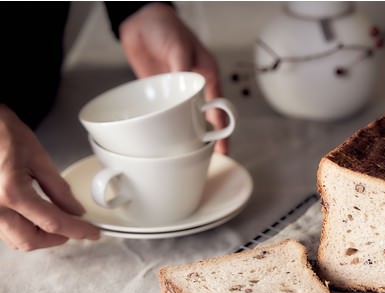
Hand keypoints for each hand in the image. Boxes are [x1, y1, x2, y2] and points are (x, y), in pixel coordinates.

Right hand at [0, 105, 99, 250]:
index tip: (92, 233)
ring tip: (57, 222)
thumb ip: (59, 189)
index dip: (77, 230)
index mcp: (12, 192)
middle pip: (30, 241)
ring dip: (39, 237)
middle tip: (75, 228)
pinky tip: (36, 219)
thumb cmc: (2, 133)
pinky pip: (4, 231)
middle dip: (56, 239)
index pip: (53, 222)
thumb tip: (75, 210)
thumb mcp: (38, 158)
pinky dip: (23, 230)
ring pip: (15, 240)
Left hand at [118, 3, 228, 153]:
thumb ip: (183, 69)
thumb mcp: (178, 47)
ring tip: (187, 153)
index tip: (222, 147)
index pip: (219, 107)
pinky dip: (165, 125)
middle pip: (203, 117)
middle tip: (205, 157)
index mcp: (205, 75)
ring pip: (184, 118)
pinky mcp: (159, 93)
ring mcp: (175, 92)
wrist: (139, 20)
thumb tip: (190, 94)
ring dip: (185, 134)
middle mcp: (192, 87)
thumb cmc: (165, 27)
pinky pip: (164, 113)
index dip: (222, 129)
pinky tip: (165, 137)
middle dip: (206, 138)